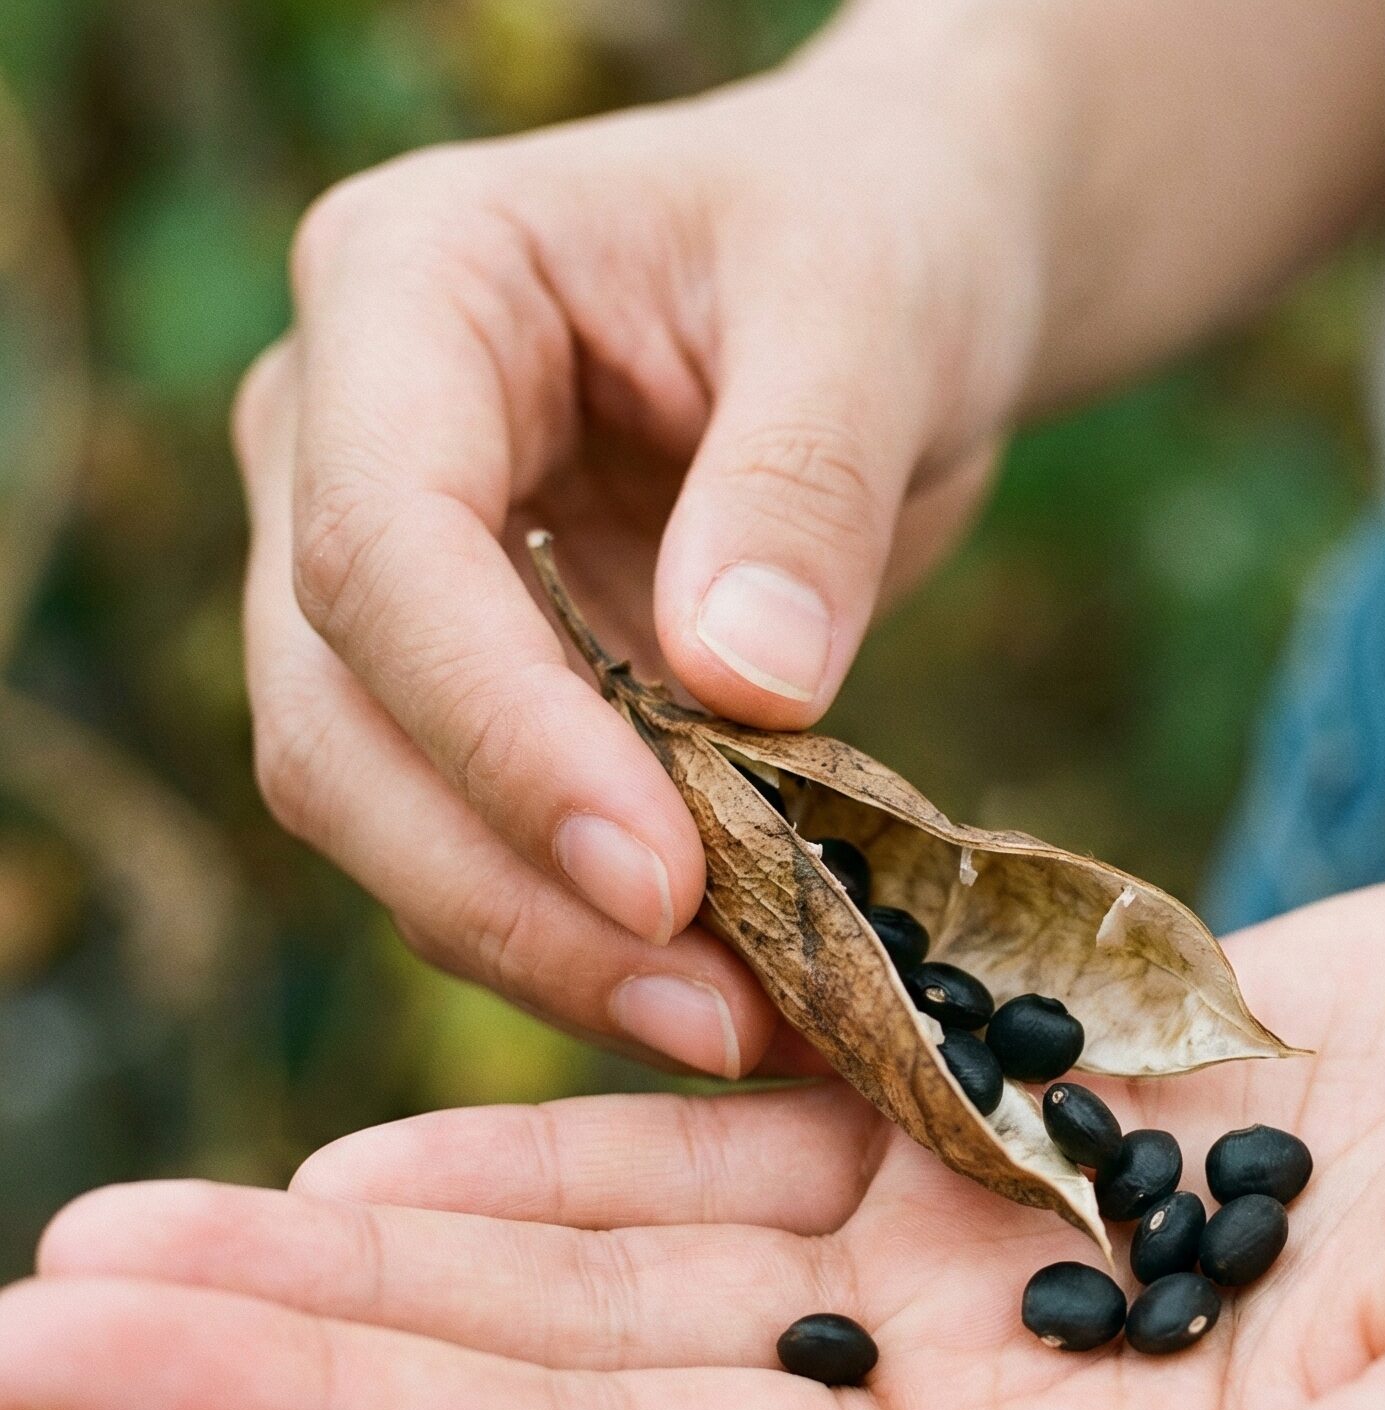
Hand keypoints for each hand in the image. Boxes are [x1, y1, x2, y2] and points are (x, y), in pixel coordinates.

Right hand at [232, 0, 1384, 1074]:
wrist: (879, 271)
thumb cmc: (871, 243)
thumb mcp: (873, 316)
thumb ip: (804, 482)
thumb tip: (740, 684)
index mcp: (408, 288)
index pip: (385, 548)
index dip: (505, 734)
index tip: (660, 876)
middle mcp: (341, 439)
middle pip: (341, 716)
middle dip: (509, 889)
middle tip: (708, 1011)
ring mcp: (387, 574)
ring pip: (379, 807)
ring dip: (538, 945)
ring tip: (731, 1027)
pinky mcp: (466, 681)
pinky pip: (478, 835)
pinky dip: (579, 931)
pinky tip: (717, 994)